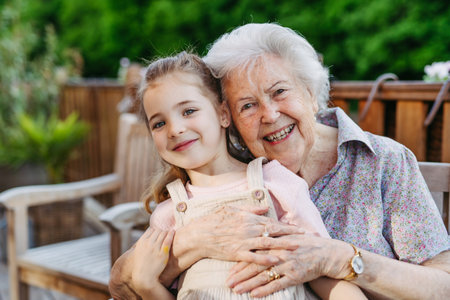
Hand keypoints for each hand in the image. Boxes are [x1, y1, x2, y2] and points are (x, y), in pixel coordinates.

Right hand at [130, 228, 174, 294]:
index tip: (160, 227)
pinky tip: (173, 231)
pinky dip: (171, 234)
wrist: (144, 277)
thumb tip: (145, 236)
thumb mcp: (138, 251)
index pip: (150, 230)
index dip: (156, 228)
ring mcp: (155, 248)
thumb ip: (141, 243)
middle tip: (168, 226)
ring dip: (167, 230)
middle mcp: (148, 243)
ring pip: (163, 234)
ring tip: (170, 228)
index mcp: (141, 242)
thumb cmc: (141, 265)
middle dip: (163, 229)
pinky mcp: (163, 253)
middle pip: (158, 231)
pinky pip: (168, 240)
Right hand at [175, 205, 304, 265]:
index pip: (272, 222)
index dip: (287, 226)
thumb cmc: (214, 220)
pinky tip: (277, 261)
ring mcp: (243, 241)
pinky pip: (254, 257)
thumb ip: (249, 209)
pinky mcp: (237, 253)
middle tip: (306, 237)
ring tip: (298, 248)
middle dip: (292, 234)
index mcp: (248, 218)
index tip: (300, 229)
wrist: (199, 235)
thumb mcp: (231, 209)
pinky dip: (266, 259)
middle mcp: (248, 229)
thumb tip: (264, 207)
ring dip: (284, 246)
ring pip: (268, 243)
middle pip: (274, 232)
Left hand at [226, 234, 351, 297]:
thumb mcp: (288, 236)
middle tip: (227, 281)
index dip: (240, 259)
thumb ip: (273, 235)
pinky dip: (265, 290)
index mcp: (275, 242)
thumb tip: (258, 234)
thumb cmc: (306, 243)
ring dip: (248, 283)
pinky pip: (277, 284)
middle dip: (240, 274)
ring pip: (263, 275)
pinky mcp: (294, 276)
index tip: (228, 267)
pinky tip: (254, 295)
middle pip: (255, 264)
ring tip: (236, 289)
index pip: (253, 251)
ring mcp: (286, 264)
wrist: (326, 253)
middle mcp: (279, 252)